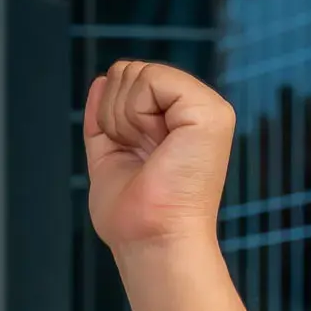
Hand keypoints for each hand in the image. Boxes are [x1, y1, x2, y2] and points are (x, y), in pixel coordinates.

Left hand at [83, 60, 234, 255]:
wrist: (151, 239)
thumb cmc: (132, 214)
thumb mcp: (111, 155)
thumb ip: (106, 118)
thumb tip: (101, 79)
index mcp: (177, 120)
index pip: (128, 81)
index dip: (111, 116)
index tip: (130, 152)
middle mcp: (196, 108)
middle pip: (128, 71)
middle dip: (115, 115)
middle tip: (140, 154)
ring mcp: (207, 107)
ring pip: (135, 73)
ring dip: (123, 120)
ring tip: (149, 154)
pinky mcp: (209, 111)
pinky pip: (150, 79)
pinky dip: (135, 114)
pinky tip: (154, 144)